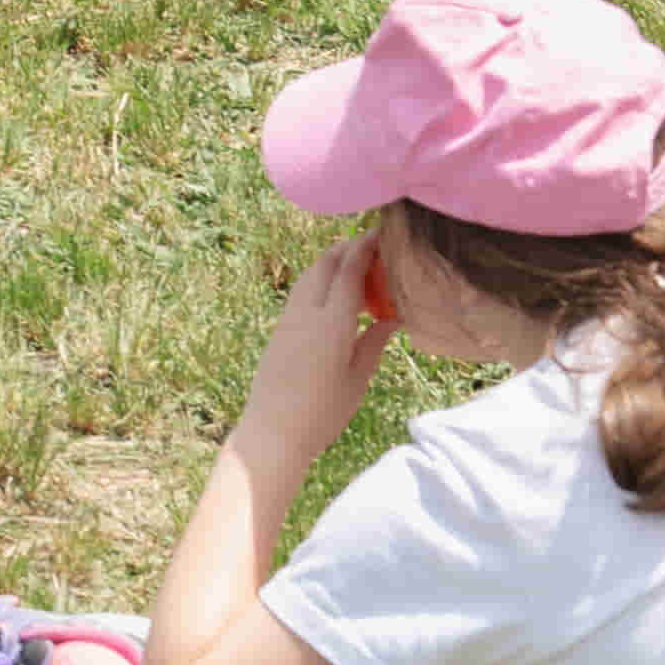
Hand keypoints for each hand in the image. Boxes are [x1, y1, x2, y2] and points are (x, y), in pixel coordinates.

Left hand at [249, 229, 400, 431]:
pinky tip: (333, 295)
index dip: (366, 247)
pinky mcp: (279, 328)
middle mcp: (306, 312)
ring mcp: (288, 318)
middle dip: (347, 247)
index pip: (349, 270)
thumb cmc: (322, 413)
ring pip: (310, 274)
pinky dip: (319, 280)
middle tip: (371, 246)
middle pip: (325, 262)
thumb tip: (392, 317)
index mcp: (331, 323)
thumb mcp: (357, 380)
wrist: (272, 432)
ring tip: (355, 268)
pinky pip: (301, 291)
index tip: (382, 232)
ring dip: (331, 262)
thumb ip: (374, 342)